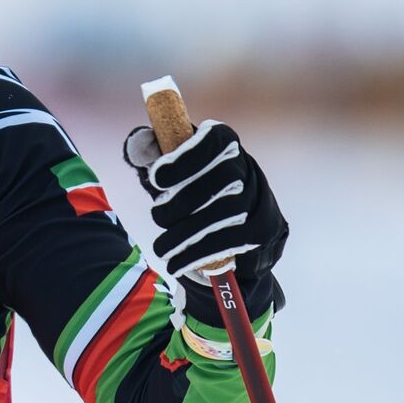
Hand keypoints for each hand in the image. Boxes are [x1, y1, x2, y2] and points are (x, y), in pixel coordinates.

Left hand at [122, 120, 287, 285]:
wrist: (237, 229)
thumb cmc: (192, 192)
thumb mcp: (172, 171)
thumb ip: (154, 156)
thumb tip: (139, 140)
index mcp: (224, 145)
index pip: (215, 139)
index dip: (187, 157)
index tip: (157, 178)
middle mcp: (247, 167)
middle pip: (222, 177)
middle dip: (183, 201)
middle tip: (158, 218)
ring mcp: (260, 197)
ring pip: (228, 210)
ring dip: (188, 233)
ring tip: (162, 249)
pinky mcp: (264, 227)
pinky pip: (235, 238)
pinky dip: (202, 252)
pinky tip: (179, 262)